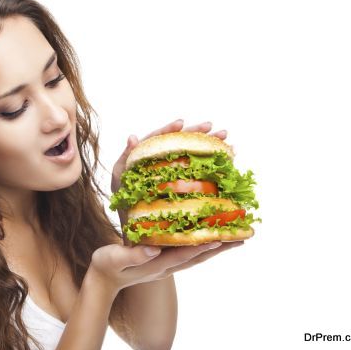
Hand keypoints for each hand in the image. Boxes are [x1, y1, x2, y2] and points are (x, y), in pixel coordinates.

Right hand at [90, 241, 243, 292]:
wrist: (104, 280)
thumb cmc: (107, 266)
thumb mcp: (114, 258)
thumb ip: (133, 254)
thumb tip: (154, 249)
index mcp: (156, 264)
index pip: (184, 255)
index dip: (202, 246)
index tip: (221, 237)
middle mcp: (166, 266)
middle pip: (198, 257)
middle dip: (220, 247)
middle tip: (243, 237)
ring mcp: (167, 265)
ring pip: (197, 256)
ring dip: (217, 247)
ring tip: (236, 238)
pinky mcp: (164, 261)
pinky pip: (189, 253)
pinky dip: (203, 246)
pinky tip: (210, 238)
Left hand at [110, 119, 228, 194]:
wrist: (137, 227)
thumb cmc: (126, 204)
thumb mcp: (120, 180)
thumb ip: (125, 159)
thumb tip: (132, 137)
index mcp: (148, 157)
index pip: (160, 138)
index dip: (170, 129)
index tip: (182, 122)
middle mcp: (164, 162)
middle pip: (182, 143)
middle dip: (198, 134)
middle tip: (214, 128)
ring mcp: (176, 173)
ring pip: (195, 155)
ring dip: (212, 146)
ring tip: (226, 139)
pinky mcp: (187, 186)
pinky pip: (204, 173)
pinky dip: (216, 166)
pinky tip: (229, 159)